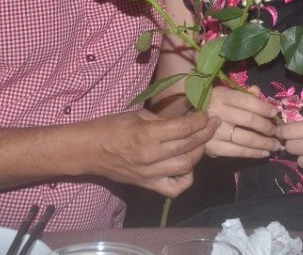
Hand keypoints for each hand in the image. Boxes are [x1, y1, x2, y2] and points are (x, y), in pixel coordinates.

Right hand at [85, 109, 217, 196]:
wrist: (88, 150)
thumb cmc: (111, 127)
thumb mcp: (137, 115)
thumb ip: (162, 120)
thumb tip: (184, 119)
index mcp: (146, 135)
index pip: (183, 128)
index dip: (200, 121)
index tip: (208, 114)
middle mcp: (151, 156)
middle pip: (188, 146)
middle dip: (205, 134)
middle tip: (214, 124)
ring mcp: (150, 174)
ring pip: (186, 166)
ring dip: (199, 153)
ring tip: (203, 141)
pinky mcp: (147, 186)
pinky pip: (174, 188)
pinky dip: (187, 179)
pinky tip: (188, 167)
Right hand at [204, 85, 279, 158]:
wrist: (187, 120)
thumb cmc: (211, 104)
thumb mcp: (224, 93)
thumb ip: (242, 93)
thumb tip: (258, 91)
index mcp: (220, 96)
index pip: (246, 101)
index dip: (263, 107)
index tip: (275, 113)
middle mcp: (217, 112)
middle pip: (248, 120)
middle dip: (267, 127)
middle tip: (276, 131)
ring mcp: (214, 132)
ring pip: (245, 138)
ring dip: (264, 143)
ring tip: (275, 146)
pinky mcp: (212, 147)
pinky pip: (237, 152)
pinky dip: (253, 154)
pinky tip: (263, 153)